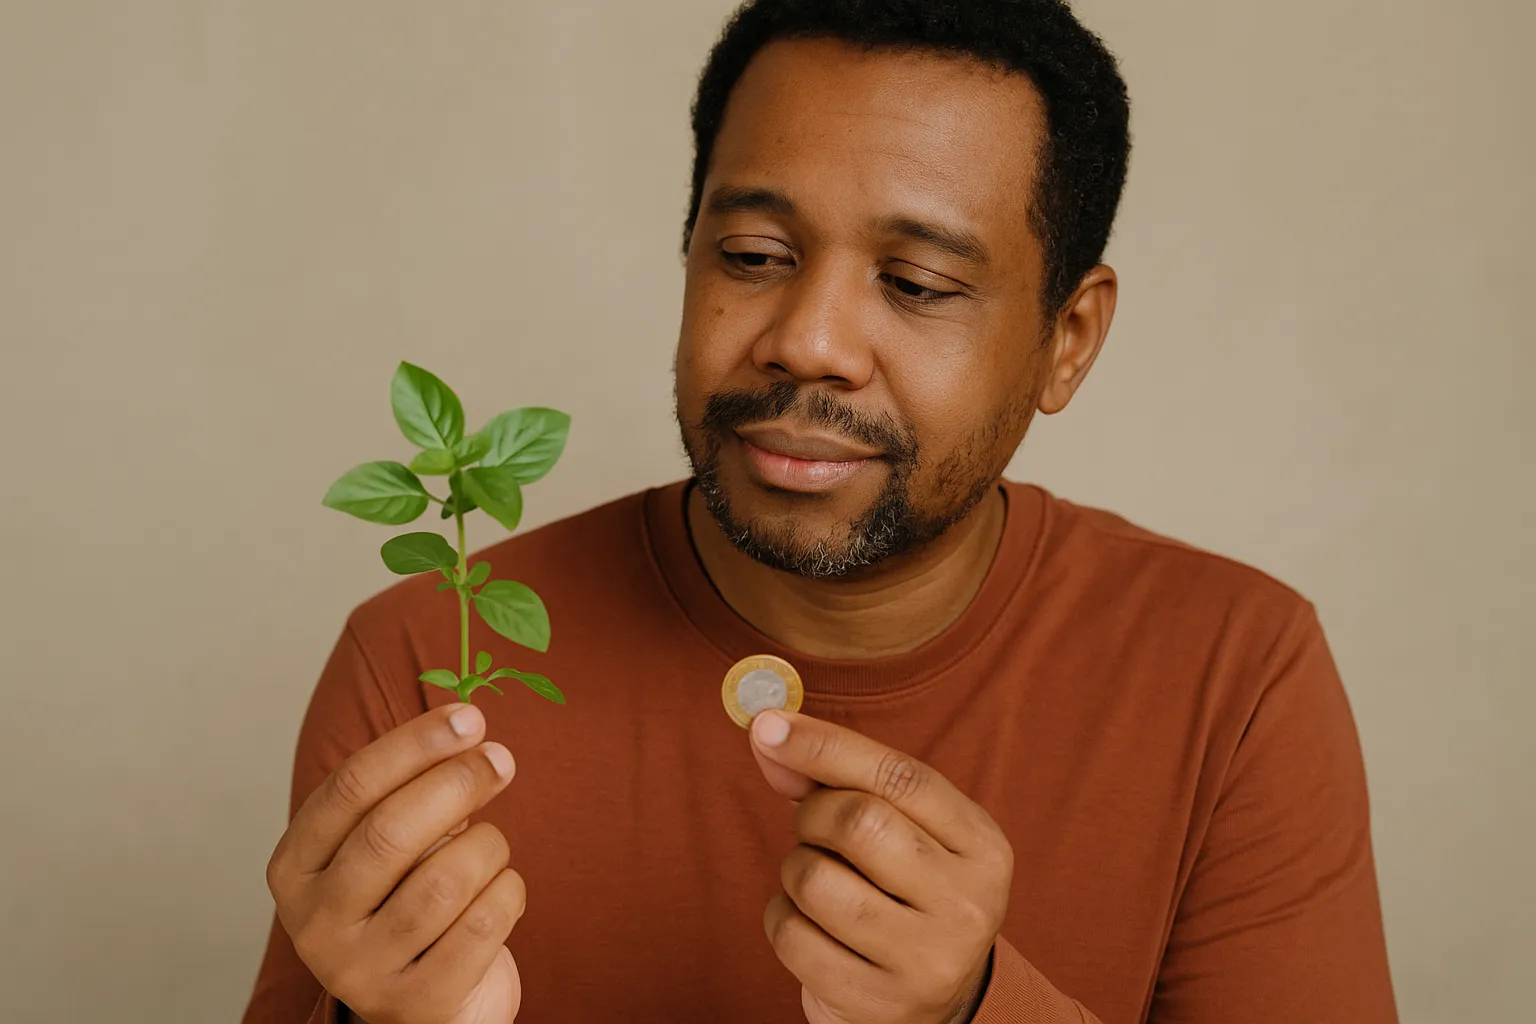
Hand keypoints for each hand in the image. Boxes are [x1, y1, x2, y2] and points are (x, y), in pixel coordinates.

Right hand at [266, 703, 525, 1023]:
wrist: (429, 1003)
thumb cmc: (413, 902)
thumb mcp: (393, 845)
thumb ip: (414, 788)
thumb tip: (467, 724)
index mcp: (295, 868)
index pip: (351, 787)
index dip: (416, 744)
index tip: (470, 718)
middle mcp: (314, 922)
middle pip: (391, 831)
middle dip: (458, 782)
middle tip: (501, 760)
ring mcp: (359, 970)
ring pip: (444, 879)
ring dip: (487, 848)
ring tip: (491, 850)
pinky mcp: (414, 1003)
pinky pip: (482, 925)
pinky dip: (507, 893)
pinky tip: (501, 893)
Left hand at [750, 712, 1012, 1023]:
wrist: (924, 1008)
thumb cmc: (898, 894)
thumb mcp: (894, 830)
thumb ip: (834, 780)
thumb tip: (768, 735)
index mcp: (981, 844)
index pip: (901, 777)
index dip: (828, 745)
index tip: (769, 724)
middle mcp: (968, 902)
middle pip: (858, 823)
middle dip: (812, 816)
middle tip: (815, 831)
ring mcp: (929, 959)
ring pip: (815, 880)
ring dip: (795, 871)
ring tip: (821, 884)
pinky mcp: (879, 1004)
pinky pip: (793, 936)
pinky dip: (783, 920)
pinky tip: (813, 928)